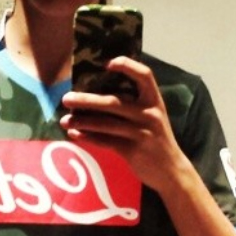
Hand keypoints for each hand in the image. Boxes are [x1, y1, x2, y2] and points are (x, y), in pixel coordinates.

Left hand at [60, 56, 188, 193]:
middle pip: (114, 102)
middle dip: (87, 100)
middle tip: (66, 98)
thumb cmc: (155, 138)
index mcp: (154, 100)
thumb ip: (134, 104)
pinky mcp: (133, 150)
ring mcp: (141, 132)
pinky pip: (106, 141)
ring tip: (64, 120)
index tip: (107, 64)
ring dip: (82, 121)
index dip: (127, 66)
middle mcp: (149, 114)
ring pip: (106, 124)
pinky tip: (74, 133)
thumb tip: (96, 93)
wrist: (171, 170)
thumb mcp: (151, 116)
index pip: (145, 75)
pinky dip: (88, 137)